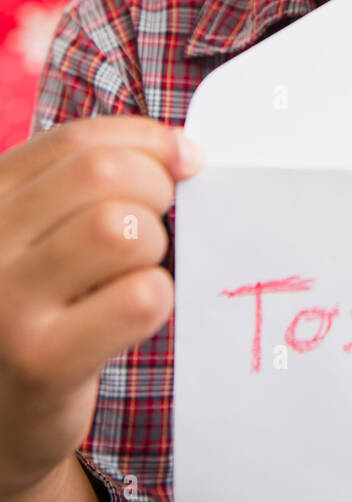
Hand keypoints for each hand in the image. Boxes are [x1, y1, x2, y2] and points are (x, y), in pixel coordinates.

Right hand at [0, 116, 201, 501]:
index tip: (184, 157)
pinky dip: (155, 298)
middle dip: (155, 189)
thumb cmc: (30, 312)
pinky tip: (132, 316)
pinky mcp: (41, 361)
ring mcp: (6, 303)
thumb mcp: (33, 237)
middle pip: (102, 175)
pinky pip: (138, 298)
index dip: (146, 140)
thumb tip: (183, 150)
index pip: (76, 142)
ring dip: (153, 246)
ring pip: (121, 229)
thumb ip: (84, 185)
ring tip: (134, 274)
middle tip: (157, 224)